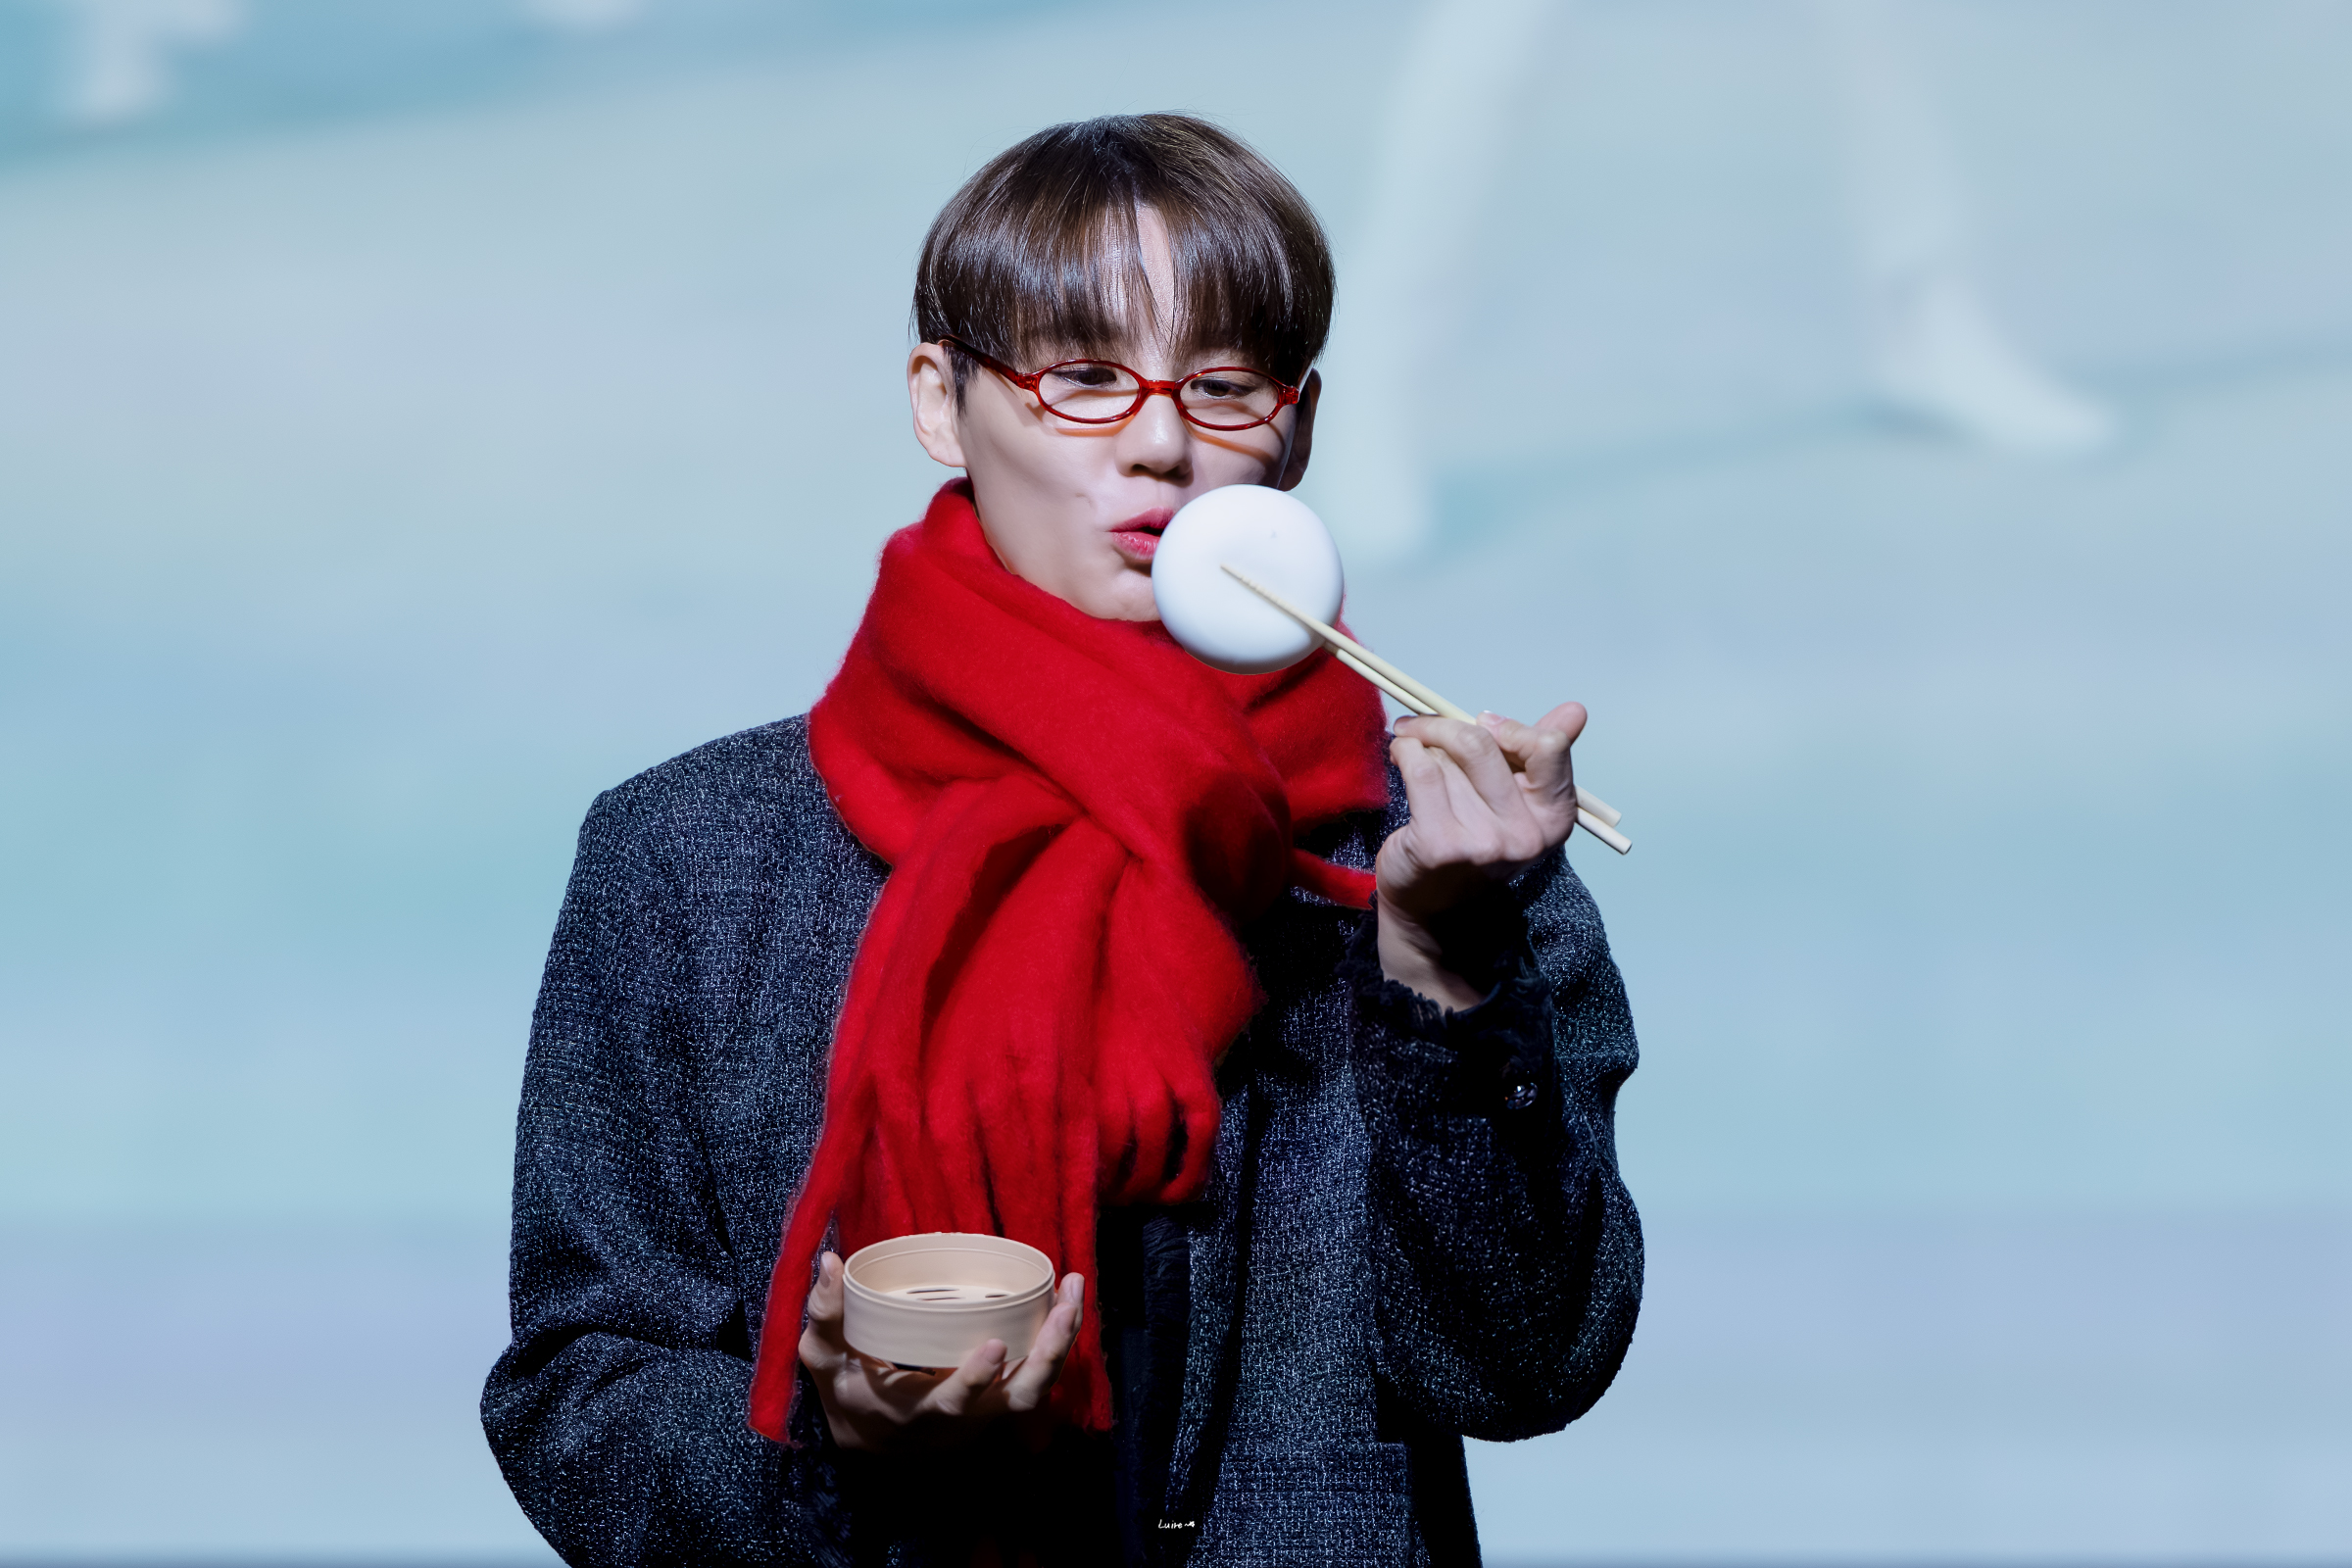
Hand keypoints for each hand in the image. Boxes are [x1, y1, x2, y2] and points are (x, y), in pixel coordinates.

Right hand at [796, 1252, 1084, 1451]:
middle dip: (1050, 1354)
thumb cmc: (848, 1391)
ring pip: (1039, 1388)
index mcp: (919, 1412)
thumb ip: (826, 1315)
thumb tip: (831, 1262)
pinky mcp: (1000, 1398)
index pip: (955, 1405)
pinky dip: (1058, 1341)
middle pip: (1022, 1398)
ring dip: (1063, 1341)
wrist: (873, 1438)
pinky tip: (1066, 1300)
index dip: (975, 1381)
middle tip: (1065, 1306)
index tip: (993, 1346)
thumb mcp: (824, 1358)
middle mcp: (964, 1419)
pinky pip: (1039, 1376)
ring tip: (1074, 1291)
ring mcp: (988, 1412)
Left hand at [1374, 702, 1587, 1008]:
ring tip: (1410, 750)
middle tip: (1423, 726)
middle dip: (1445, 727)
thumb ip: (1542, 754)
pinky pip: (1422, 772)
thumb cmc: (1471, 842)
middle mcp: (1526, 835)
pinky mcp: (1442, 845)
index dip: (1510, 728)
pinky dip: (1405, 752)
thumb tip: (1575, 711)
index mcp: (1554, 817)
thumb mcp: (1515, 800)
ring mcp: (1485, 843)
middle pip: (1483, 745)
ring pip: (1446, 759)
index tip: (1483, 724)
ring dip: (1420, 744)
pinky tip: (1400, 755)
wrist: (1428, 905)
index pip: (1547, 747)